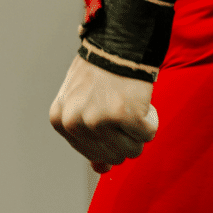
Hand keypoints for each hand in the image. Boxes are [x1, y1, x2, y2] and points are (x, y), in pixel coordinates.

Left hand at [49, 55, 157, 173]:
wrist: (117, 43)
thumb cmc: (100, 72)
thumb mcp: (80, 102)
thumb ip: (87, 136)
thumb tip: (102, 168)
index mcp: (60, 121)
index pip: (92, 154)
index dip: (109, 138)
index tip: (111, 116)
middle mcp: (75, 123)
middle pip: (114, 156)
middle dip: (126, 137)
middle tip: (124, 109)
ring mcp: (98, 120)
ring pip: (133, 150)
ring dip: (139, 131)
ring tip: (132, 106)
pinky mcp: (124, 115)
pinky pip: (148, 134)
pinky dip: (151, 121)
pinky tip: (142, 102)